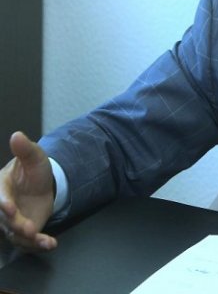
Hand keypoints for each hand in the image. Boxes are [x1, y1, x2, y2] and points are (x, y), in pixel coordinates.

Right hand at [0, 131, 56, 250]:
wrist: (43, 186)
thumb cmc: (33, 171)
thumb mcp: (35, 158)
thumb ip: (26, 150)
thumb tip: (16, 135)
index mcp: (1, 188)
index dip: (2, 203)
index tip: (9, 207)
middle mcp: (3, 208)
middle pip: (6, 219)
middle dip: (16, 224)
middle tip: (27, 227)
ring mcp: (12, 222)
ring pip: (16, 234)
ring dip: (28, 239)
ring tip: (42, 239)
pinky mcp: (24, 232)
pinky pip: (29, 241)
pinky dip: (39, 244)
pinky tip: (50, 244)